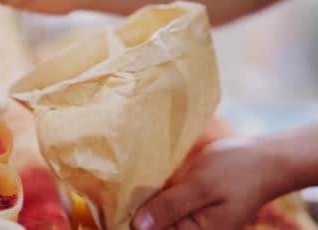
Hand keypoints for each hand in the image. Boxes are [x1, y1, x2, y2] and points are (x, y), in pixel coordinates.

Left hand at [132, 138, 286, 229]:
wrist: (263, 160)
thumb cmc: (236, 171)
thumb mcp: (200, 186)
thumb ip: (170, 207)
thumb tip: (137, 227)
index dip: (135, 218)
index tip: (120, 200)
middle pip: (152, 225)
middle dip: (139, 208)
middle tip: (129, 186)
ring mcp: (188, 219)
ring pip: (154, 213)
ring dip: (145, 198)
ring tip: (139, 180)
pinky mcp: (186, 205)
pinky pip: (164, 203)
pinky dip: (155, 191)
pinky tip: (151, 177)